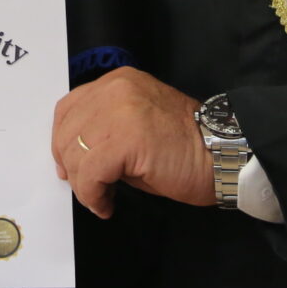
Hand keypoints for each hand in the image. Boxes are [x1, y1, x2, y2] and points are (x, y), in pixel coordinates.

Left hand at [51, 66, 211, 216]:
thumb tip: (75, 158)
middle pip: (67, 131)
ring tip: (101, 198)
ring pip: (75, 154)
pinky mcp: (125, 140)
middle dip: (72, 167)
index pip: (69, 108)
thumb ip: (106, 130)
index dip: (62, 141)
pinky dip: (92, 195)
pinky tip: (107, 205)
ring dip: (83, 184)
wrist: (224, 154)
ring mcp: (119, 111)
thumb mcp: (137, 125)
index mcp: (118, 82)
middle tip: (88, 189)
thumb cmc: (186, 148)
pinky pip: (90, 174)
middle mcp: (115, 89)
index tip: (71, 167)